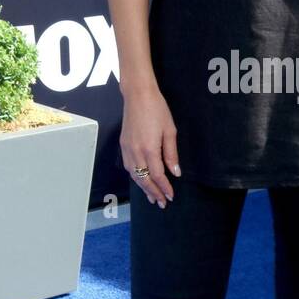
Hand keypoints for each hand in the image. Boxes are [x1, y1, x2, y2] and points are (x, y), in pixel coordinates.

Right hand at [120, 83, 180, 206]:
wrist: (137, 95)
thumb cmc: (157, 110)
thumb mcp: (170, 131)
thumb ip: (171, 154)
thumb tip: (175, 173)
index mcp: (149, 149)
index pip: (157, 176)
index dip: (164, 188)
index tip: (171, 197)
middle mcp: (135, 152)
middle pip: (144, 179)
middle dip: (153, 192)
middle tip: (162, 203)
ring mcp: (127, 149)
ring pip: (134, 175)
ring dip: (143, 187)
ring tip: (152, 196)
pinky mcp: (123, 145)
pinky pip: (128, 167)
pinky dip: (135, 177)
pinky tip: (141, 180)